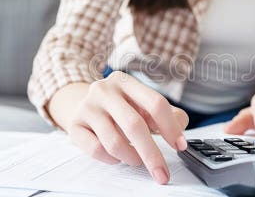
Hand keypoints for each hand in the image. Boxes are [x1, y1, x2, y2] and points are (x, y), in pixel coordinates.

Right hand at [47, 71, 188, 184]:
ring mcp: (87, 107)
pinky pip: (97, 150)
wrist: (81, 104)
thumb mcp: (143, 104)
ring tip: (137, 159)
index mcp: (126, 81)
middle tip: (162, 173)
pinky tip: (118, 156)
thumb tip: (180, 129)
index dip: (170, 127)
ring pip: (115, 142)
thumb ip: (166, 113)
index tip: (180, 146)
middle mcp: (104, 90)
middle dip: (152, 154)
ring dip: (132, 157)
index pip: (155, 103)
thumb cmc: (119, 107)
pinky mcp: (74, 126)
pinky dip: (112, 159)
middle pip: (134, 125)